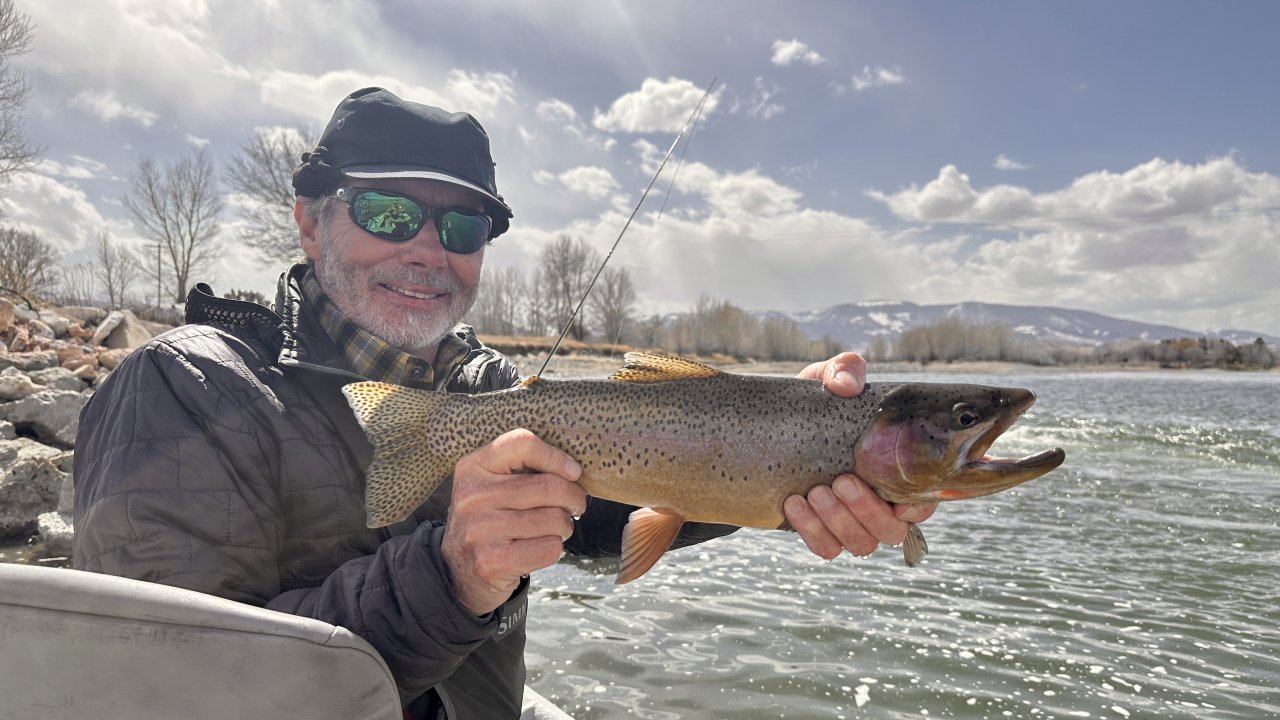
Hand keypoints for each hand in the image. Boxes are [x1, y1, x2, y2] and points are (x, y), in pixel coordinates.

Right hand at [441, 428, 586, 615]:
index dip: (556, 457)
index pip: (523, 444)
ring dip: (565, 526)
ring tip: (554, 529)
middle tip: (574, 506)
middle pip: (549, 486)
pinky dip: (554, 549)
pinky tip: (540, 548)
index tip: (573, 472)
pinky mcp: (491, 562)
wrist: (457, 570)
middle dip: (574, 498)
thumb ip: (522, 469)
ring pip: (554, 519)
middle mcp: (473, 496)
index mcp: (473, 467)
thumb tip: (573, 470)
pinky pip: (548, 548)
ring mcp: (480, 530)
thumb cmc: (488, 520)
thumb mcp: (490, 485)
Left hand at [785, 352, 938, 559]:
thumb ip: (845, 370)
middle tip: (842, 481)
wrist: (775, 427)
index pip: (926, 502)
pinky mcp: (821, 533)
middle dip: (868, 511)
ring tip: (816, 490)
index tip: (898, 497)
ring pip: (861, 544)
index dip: (918, 507)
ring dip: (839, 521)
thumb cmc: (819, 402)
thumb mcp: (830, 379)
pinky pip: (826, 549)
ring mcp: (852, 523)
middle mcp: (882, 504)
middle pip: (892, 531)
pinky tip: (794, 502)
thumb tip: (845, 384)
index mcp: (900, 472)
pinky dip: (812, 531)